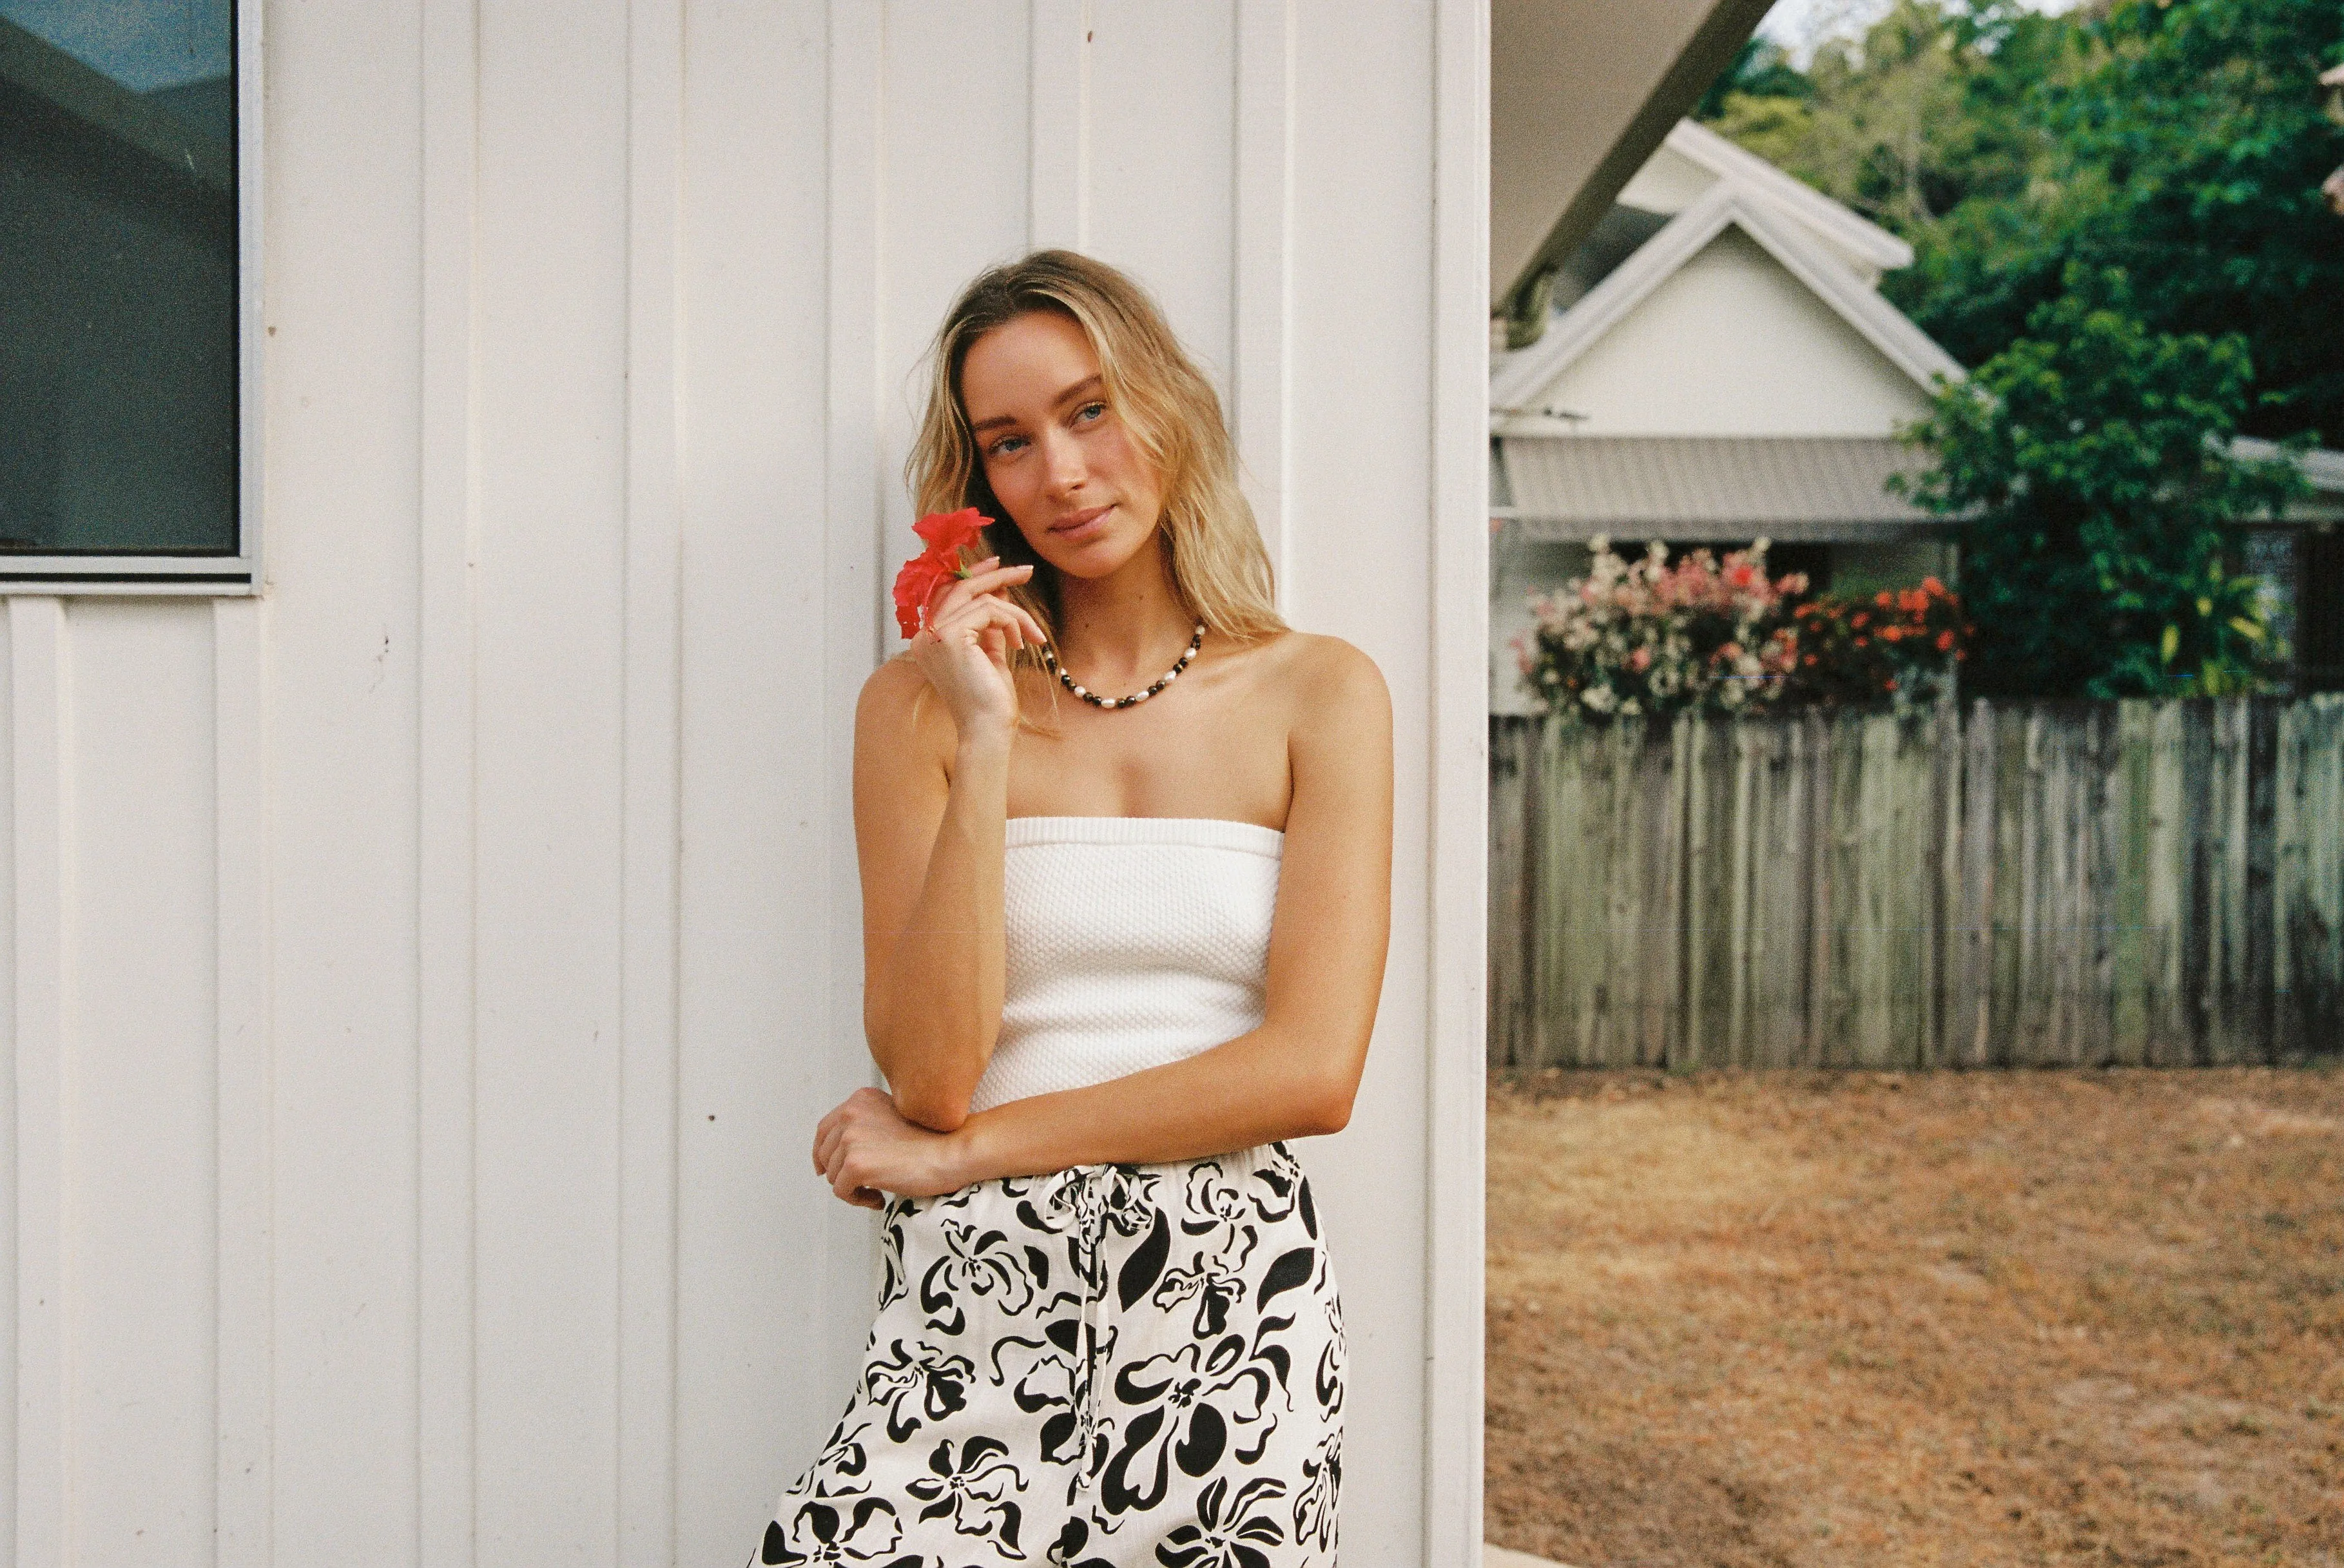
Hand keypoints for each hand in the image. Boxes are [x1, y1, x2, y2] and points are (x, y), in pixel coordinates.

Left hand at [812, 1086, 970, 1207]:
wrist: (952, 1151)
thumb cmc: (932, 1140)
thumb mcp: (893, 1117)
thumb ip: (866, 1124)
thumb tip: (839, 1152)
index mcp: (859, 1100)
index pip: (825, 1129)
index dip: (822, 1153)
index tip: (826, 1170)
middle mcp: (851, 1114)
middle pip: (825, 1155)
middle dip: (840, 1174)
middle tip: (864, 1185)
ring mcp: (852, 1139)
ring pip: (832, 1176)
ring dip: (852, 1188)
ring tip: (876, 1191)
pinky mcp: (857, 1164)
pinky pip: (842, 1192)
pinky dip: (858, 1200)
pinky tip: (879, 1198)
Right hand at [909, 559, 1045, 741]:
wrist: (988, 730)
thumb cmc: (990, 700)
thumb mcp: (990, 653)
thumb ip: (988, 625)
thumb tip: (998, 592)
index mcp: (929, 641)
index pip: (948, 595)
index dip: (974, 577)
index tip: (1001, 568)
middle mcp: (924, 636)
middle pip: (960, 588)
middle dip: (996, 576)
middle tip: (1026, 570)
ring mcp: (934, 635)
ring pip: (980, 598)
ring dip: (1015, 612)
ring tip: (1033, 635)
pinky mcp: (950, 637)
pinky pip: (989, 610)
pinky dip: (1012, 621)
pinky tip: (1023, 643)